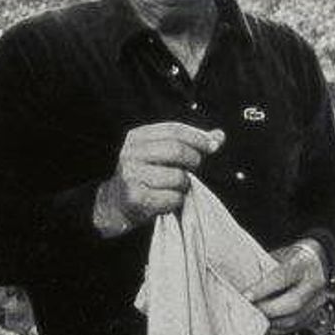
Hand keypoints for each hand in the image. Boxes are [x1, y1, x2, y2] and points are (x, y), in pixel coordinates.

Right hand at [94, 122, 224, 233]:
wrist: (115, 204)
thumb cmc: (145, 176)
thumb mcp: (161, 154)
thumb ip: (190, 143)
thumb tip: (219, 136)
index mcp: (137, 137)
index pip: (174, 130)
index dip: (197, 137)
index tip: (211, 146)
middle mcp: (131, 154)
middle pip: (177, 151)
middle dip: (194, 160)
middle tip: (194, 168)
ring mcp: (131, 176)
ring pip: (177, 177)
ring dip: (184, 185)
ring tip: (175, 188)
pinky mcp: (135, 198)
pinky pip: (172, 198)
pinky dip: (176, 201)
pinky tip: (167, 200)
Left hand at [243, 240, 326, 334]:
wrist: (315, 261)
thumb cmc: (292, 257)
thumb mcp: (278, 256)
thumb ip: (263, 270)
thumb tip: (241, 283)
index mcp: (304, 262)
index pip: (282, 277)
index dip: (263, 289)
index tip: (246, 296)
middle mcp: (315, 281)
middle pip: (292, 303)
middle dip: (267, 310)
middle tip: (248, 311)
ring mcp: (318, 300)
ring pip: (294, 319)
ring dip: (271, 322)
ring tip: (253, 320)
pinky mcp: (316, 314)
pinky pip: (296, 327)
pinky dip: (278, 328)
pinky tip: (266, 325)